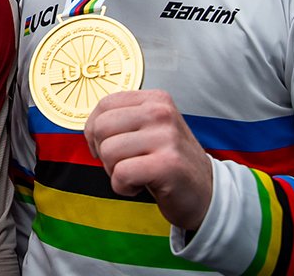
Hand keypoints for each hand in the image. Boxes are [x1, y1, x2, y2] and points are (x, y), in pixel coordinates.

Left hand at [84, 89, 213, 230]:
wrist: (205, 193)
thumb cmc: (169, 163)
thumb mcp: (150, 130)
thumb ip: (123, 120)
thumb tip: (88, 126)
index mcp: (156, 100)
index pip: (104, 104)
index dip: (94, 130)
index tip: (106, 146)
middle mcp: (161, 112)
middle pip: (101, 128)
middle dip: (104, 153)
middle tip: (124, 164)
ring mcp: (166, 137)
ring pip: (108, 151)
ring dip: (114, 172)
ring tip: (136, 175)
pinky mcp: (167, 164)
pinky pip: (121, 174)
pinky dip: (123, 187)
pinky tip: (140, 186)